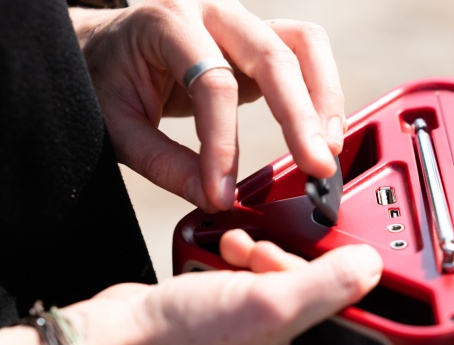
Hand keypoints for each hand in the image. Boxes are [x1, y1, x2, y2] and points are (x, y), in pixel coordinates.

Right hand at [66, 232, 380, 344]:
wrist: (109, 339)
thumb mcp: (266, 308)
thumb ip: (329, 286)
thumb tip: (373, 267)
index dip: (362, 312)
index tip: (346, 276)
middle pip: (335, 327)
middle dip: (308, 282)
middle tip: (280, 262)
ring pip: (303, 308)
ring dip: (280, 270)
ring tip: (251, 258)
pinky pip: (274, 305)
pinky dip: (260, 276)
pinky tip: (237, 258)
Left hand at [70, 1, 345, 211]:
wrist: (104, 47)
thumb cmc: (106, 79)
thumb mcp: (116, 123)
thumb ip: (162, 162)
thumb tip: (212, 197)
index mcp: (168, 23)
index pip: (212, 82)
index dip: (223, 143)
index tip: (224, 193)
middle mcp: (213, 12)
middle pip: (274, 56)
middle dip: (300, 116)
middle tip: (315, 165)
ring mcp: (242, 23)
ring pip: (304, 45)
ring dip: (324, 98)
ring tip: (329, 148)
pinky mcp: (261, 43)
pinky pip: (306, 55)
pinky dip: (322, 91)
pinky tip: (325, 130)